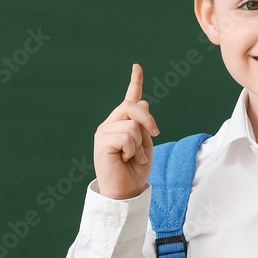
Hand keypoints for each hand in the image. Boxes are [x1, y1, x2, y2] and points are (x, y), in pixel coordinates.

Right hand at [93, 64, 159, 200]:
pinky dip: (132, 150)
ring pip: (132, 125)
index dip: (135, 82)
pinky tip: (126, 159)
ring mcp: (104, 132)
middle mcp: (111, 124)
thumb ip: (144, 125)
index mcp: (123, 123)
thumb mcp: (146, 144)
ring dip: (139, 144)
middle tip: (156, 135)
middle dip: (148, 120)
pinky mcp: (102, 142)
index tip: (137, 67)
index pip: (130, 99)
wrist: (126, 190)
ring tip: (132, 157)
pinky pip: (126, 136)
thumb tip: (144, 102)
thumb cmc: (135, 169)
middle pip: (132, 106)